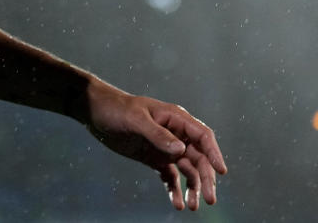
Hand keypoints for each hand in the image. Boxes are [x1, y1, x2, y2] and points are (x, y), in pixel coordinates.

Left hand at [85, 81, 227, 210]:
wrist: (96, 112)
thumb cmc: (116, 109)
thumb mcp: (136, 120)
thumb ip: (158, 134)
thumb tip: (181, 150)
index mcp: (175, 118)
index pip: (202, 136)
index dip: (214, 153)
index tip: (221, 171)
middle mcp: (175, 133)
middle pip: (198, 157)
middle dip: (206, 178)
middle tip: (209, 199)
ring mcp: (166, 147)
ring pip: (187, 170)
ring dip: (193, 187)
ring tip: (192, 206)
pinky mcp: (155, 159)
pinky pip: (170, 176)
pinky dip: (175, 190)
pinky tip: (177, 204)